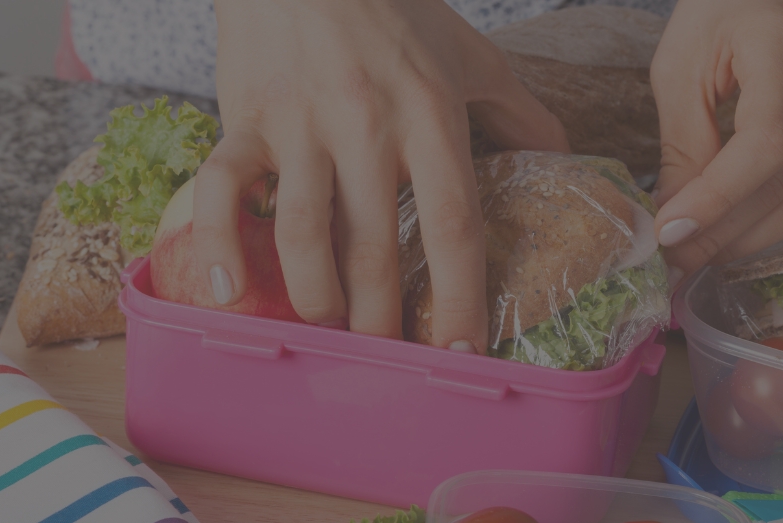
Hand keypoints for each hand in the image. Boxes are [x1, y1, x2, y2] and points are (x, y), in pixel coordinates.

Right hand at [195, 0, 567, 350]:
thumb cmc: (392, 9)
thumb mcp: (471, 54)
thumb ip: (520, 110)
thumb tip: (564, 155)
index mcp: (430, 115)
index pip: (452, 226)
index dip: (460, 297)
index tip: (461, 351)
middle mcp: (365, 127)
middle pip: (375, 250)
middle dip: (381, 321)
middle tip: (387, 360)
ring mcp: (299, 126)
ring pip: (303, 236)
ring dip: (317, 299)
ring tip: (330, 329)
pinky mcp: (243, 120)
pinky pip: (222, 190)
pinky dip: (219, 245)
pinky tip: (229, 292)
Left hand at [649, 0, 782, 284]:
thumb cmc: (727, 5)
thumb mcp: (683, 61)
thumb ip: (682, 140)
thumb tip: (674, 214)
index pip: (765, 145)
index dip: (717, 199)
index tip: (671, 232)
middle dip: (722, 234)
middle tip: (672, 261)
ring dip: (743, 239)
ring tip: (694, 255)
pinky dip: (763, 219)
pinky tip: (726, 230)